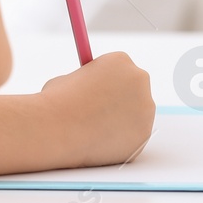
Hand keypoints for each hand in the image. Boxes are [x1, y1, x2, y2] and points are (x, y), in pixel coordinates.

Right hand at [38, 51, 155, 168]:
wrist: (57, 129)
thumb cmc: (57, 102)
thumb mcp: (68, 79)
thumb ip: (87, 82)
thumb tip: (89, 90)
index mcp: (120, 60)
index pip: (121, 69)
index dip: (107, 81)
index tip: (99, 91)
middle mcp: (139, 80)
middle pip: (135, 88)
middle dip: (122, 99)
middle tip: (101, 112)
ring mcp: (145, 108)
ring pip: (137, 115)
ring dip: (121, 121)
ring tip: (93, 129)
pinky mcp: (143, 134)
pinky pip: (133, 137)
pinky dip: (120, 141)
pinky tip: (99, 141)